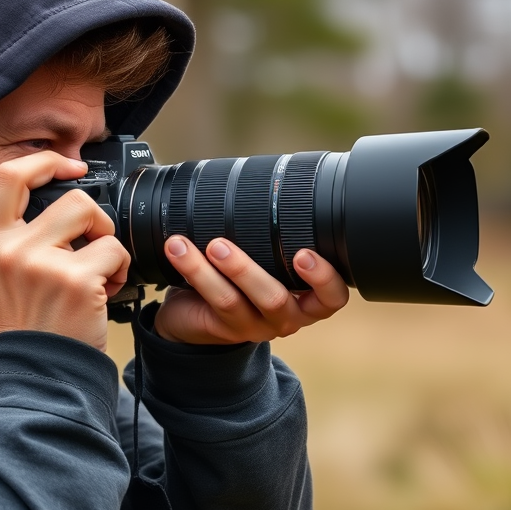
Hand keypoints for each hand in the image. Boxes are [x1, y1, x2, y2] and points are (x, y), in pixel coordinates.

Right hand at [0, 151, 130, 350]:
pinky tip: (108, 293)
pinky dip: (121, 270)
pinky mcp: (75, 281)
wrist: (33, 379)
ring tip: (102, 271)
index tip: (71, 167)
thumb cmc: (23, 329)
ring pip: (94, 217)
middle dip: (94, 217)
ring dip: (108, 241)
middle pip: (70, 197)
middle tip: (94, 243)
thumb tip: (52, 198)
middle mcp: (8, 249)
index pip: (9, 176)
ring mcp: (41, 264)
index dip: (45, 162)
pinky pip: (115, 251)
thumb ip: (12, 239)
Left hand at [153, 236, 348, 344]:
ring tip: (197, 244)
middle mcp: (286, 316)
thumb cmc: (245, 277)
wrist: (202, 314)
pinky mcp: (224, 329)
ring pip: (235, 302)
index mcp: (306, 298)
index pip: (332, 298)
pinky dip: (194, 271)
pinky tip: (178, 250)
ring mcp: (254, 327)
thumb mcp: (269, 259)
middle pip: (276, 300)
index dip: (325, 280)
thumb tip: (265, 180)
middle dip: (247, 271)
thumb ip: (276, 237)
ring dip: (212, 269)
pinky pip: (210, 302)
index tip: (304, 254)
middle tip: (222, 244)